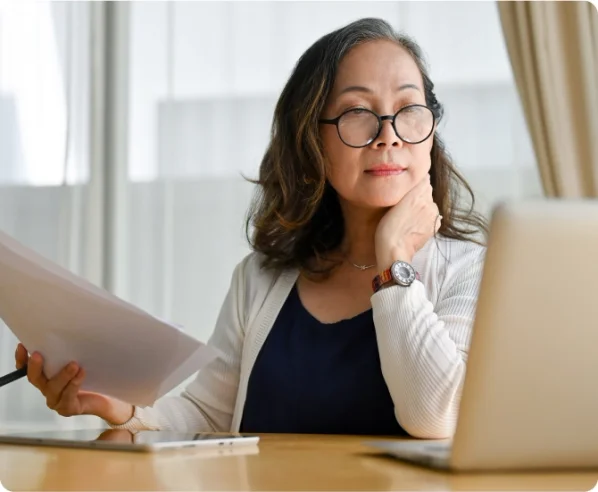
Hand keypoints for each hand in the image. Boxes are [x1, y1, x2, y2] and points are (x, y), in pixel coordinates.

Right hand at [15, 343, 133, 424]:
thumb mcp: (79, 361)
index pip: (28, 369)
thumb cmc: (91, 377)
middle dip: (35, 366)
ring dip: (62, 375)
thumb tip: (70, 332)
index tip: (22, 346)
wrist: (107, 397)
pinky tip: (81, 374)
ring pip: (53, 388)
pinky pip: (68, 396)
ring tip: (74, 364)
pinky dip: (74, 384)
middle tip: (38, 354)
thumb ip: (70, 352)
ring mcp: (57, 400)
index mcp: (46, 377)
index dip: (22, 359)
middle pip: (35, 379)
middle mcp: (48, 389)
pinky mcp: (69, 408)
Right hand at [375, 174, 440, 269]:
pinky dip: (424, 218)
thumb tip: (421, 178)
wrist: (395, 251)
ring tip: (407, 215)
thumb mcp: (394, 202)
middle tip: (404, 203)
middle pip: (427, 192)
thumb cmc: (389, 228)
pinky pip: (431, 216)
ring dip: (421, 206)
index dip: (415, 182)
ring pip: (429, 204)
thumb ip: (409, 189)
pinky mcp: (434, 227)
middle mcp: (430, 203)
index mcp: (420, 193)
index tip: (406, 187)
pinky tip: (413, 224)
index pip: (424, 179)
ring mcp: (434, 216)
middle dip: (418, 194)